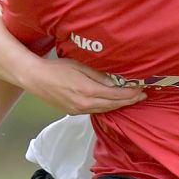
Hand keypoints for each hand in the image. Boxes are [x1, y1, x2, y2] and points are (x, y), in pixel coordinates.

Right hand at [22, 56, 145, 113]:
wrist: (36, 79)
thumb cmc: (58, 68)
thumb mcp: (80, 66)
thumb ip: (99, 76)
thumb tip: (115, 83)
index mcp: (88, 92)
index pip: (116, 95)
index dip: (131, 93)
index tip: (142, 89)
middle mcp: (85, 104)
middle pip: (113, 105)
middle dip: (129, 101)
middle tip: (142, 96)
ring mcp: (79, 110)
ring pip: (105, 110)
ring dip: (119, 105)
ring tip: (131, 99)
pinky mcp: (74, 112)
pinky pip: (95, 111)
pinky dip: (107, 107)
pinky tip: (112, 102)